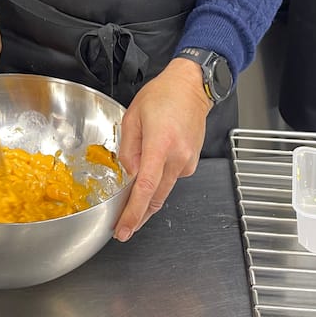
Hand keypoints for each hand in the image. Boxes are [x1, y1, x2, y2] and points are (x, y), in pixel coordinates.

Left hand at [113, 58, 211, 241]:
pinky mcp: (191, 163)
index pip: (146, 188)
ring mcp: (187, 162)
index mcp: (160, 144)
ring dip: (148, 200)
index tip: (124, 229)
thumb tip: (128, 175)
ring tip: (132, 203)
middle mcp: (177, 157)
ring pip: (164, 190)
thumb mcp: (133, 116)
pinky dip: (159, 181)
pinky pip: (171, 178)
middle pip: (156, 198)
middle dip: (139, 216)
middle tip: (123, 228)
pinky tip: (153, 168)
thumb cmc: (162, 95)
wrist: (190, 87)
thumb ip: (128, 149)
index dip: (133, 212)